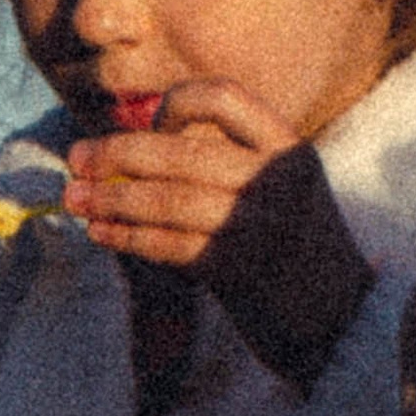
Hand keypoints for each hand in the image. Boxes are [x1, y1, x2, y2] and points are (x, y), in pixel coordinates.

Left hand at [62, 80, 300, 273]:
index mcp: (287, 145)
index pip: (222, 97)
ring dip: (111, 200)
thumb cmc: (294, 247)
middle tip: (76, 160)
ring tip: (75, 200)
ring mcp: (260, 225)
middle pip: (178, 153)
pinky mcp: (241, 270)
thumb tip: (130, 150)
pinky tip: (103, 234)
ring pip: (166, 201)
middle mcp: (276, 178)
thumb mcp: (280, 187)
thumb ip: (225, 161)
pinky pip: (169, 245)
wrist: (341, 318)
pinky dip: (128, 238)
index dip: (176, 104)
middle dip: (115, 156)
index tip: (151, 126)